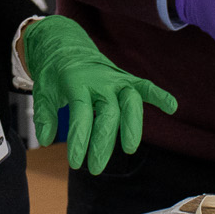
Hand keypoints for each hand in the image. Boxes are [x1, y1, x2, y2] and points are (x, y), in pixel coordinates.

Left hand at [23, 16, 177, 175]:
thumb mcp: (42, 90)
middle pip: (108, 113)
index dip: (80, 139)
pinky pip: (145, 87)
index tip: (76, 162)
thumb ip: (44, 115)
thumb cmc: (54, 73)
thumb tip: (47, 139)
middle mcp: (100, 80)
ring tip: (129, 148)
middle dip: (103, 143)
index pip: (81, 113)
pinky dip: (159, 95)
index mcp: (76, 82)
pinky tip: (172, 107)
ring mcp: (116, 79)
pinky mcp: (126, 79)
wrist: (66, 45)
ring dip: (132, 125)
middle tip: (95, 168)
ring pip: (130, 102)